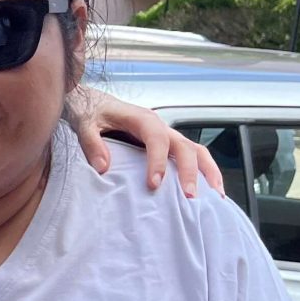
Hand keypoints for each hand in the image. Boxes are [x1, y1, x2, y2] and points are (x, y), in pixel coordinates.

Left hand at [73, 90, 224, 196]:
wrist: (94, 103)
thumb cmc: (91, 112)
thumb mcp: (85, 124)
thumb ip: (92, 143)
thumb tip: (102, 167)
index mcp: (142, 119)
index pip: (156, 139)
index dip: (157, 161)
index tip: (154, 184)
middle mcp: (160, 126)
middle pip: (184, 146)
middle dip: (190, 171)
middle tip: (189, 197)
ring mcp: (167, 135)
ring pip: (196, 150)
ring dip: (207, 172)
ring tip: (214, 197)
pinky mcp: (167, 144)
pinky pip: (191, 156)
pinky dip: (204, 171)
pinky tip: (209, 191)